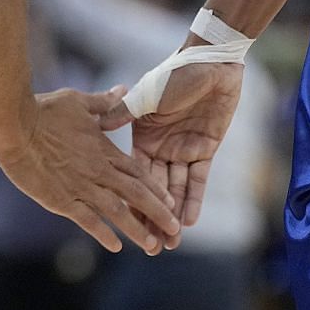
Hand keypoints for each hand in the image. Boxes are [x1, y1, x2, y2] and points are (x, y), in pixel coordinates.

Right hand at [0, 88, 179, 254]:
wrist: (15, 126)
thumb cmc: (45, 110)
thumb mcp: (79, 101)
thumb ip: (104, 102)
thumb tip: (123, 89)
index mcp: (104, 150)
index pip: (138, 172)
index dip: (156, 189)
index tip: (171, 202)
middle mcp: (98, 172)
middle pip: (136, 195)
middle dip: (157, 213)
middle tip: (174, 229)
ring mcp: (81, 188)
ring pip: (117, 213)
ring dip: (137, 230)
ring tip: (153, 245)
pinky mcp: (62, 200)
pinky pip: (88, 221)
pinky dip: (103, 234)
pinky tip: (115, 246)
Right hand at [102, 58, 242, 248]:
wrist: (211, 62)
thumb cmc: (173, 74)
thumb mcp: (145, 94)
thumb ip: (123, 111)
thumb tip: (99, 124)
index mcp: (142, 136)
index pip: (133, 174)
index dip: (131, 199)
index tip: (125, 225)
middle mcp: (160, 147)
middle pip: (153, 189)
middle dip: (151, 217)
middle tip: (150, 246)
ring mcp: (183, 150)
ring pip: (175, 189)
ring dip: (172, 215)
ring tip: (170, 242)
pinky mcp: (205, 149)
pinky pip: (198, 180)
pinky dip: (193, 199)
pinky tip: (189, 221)